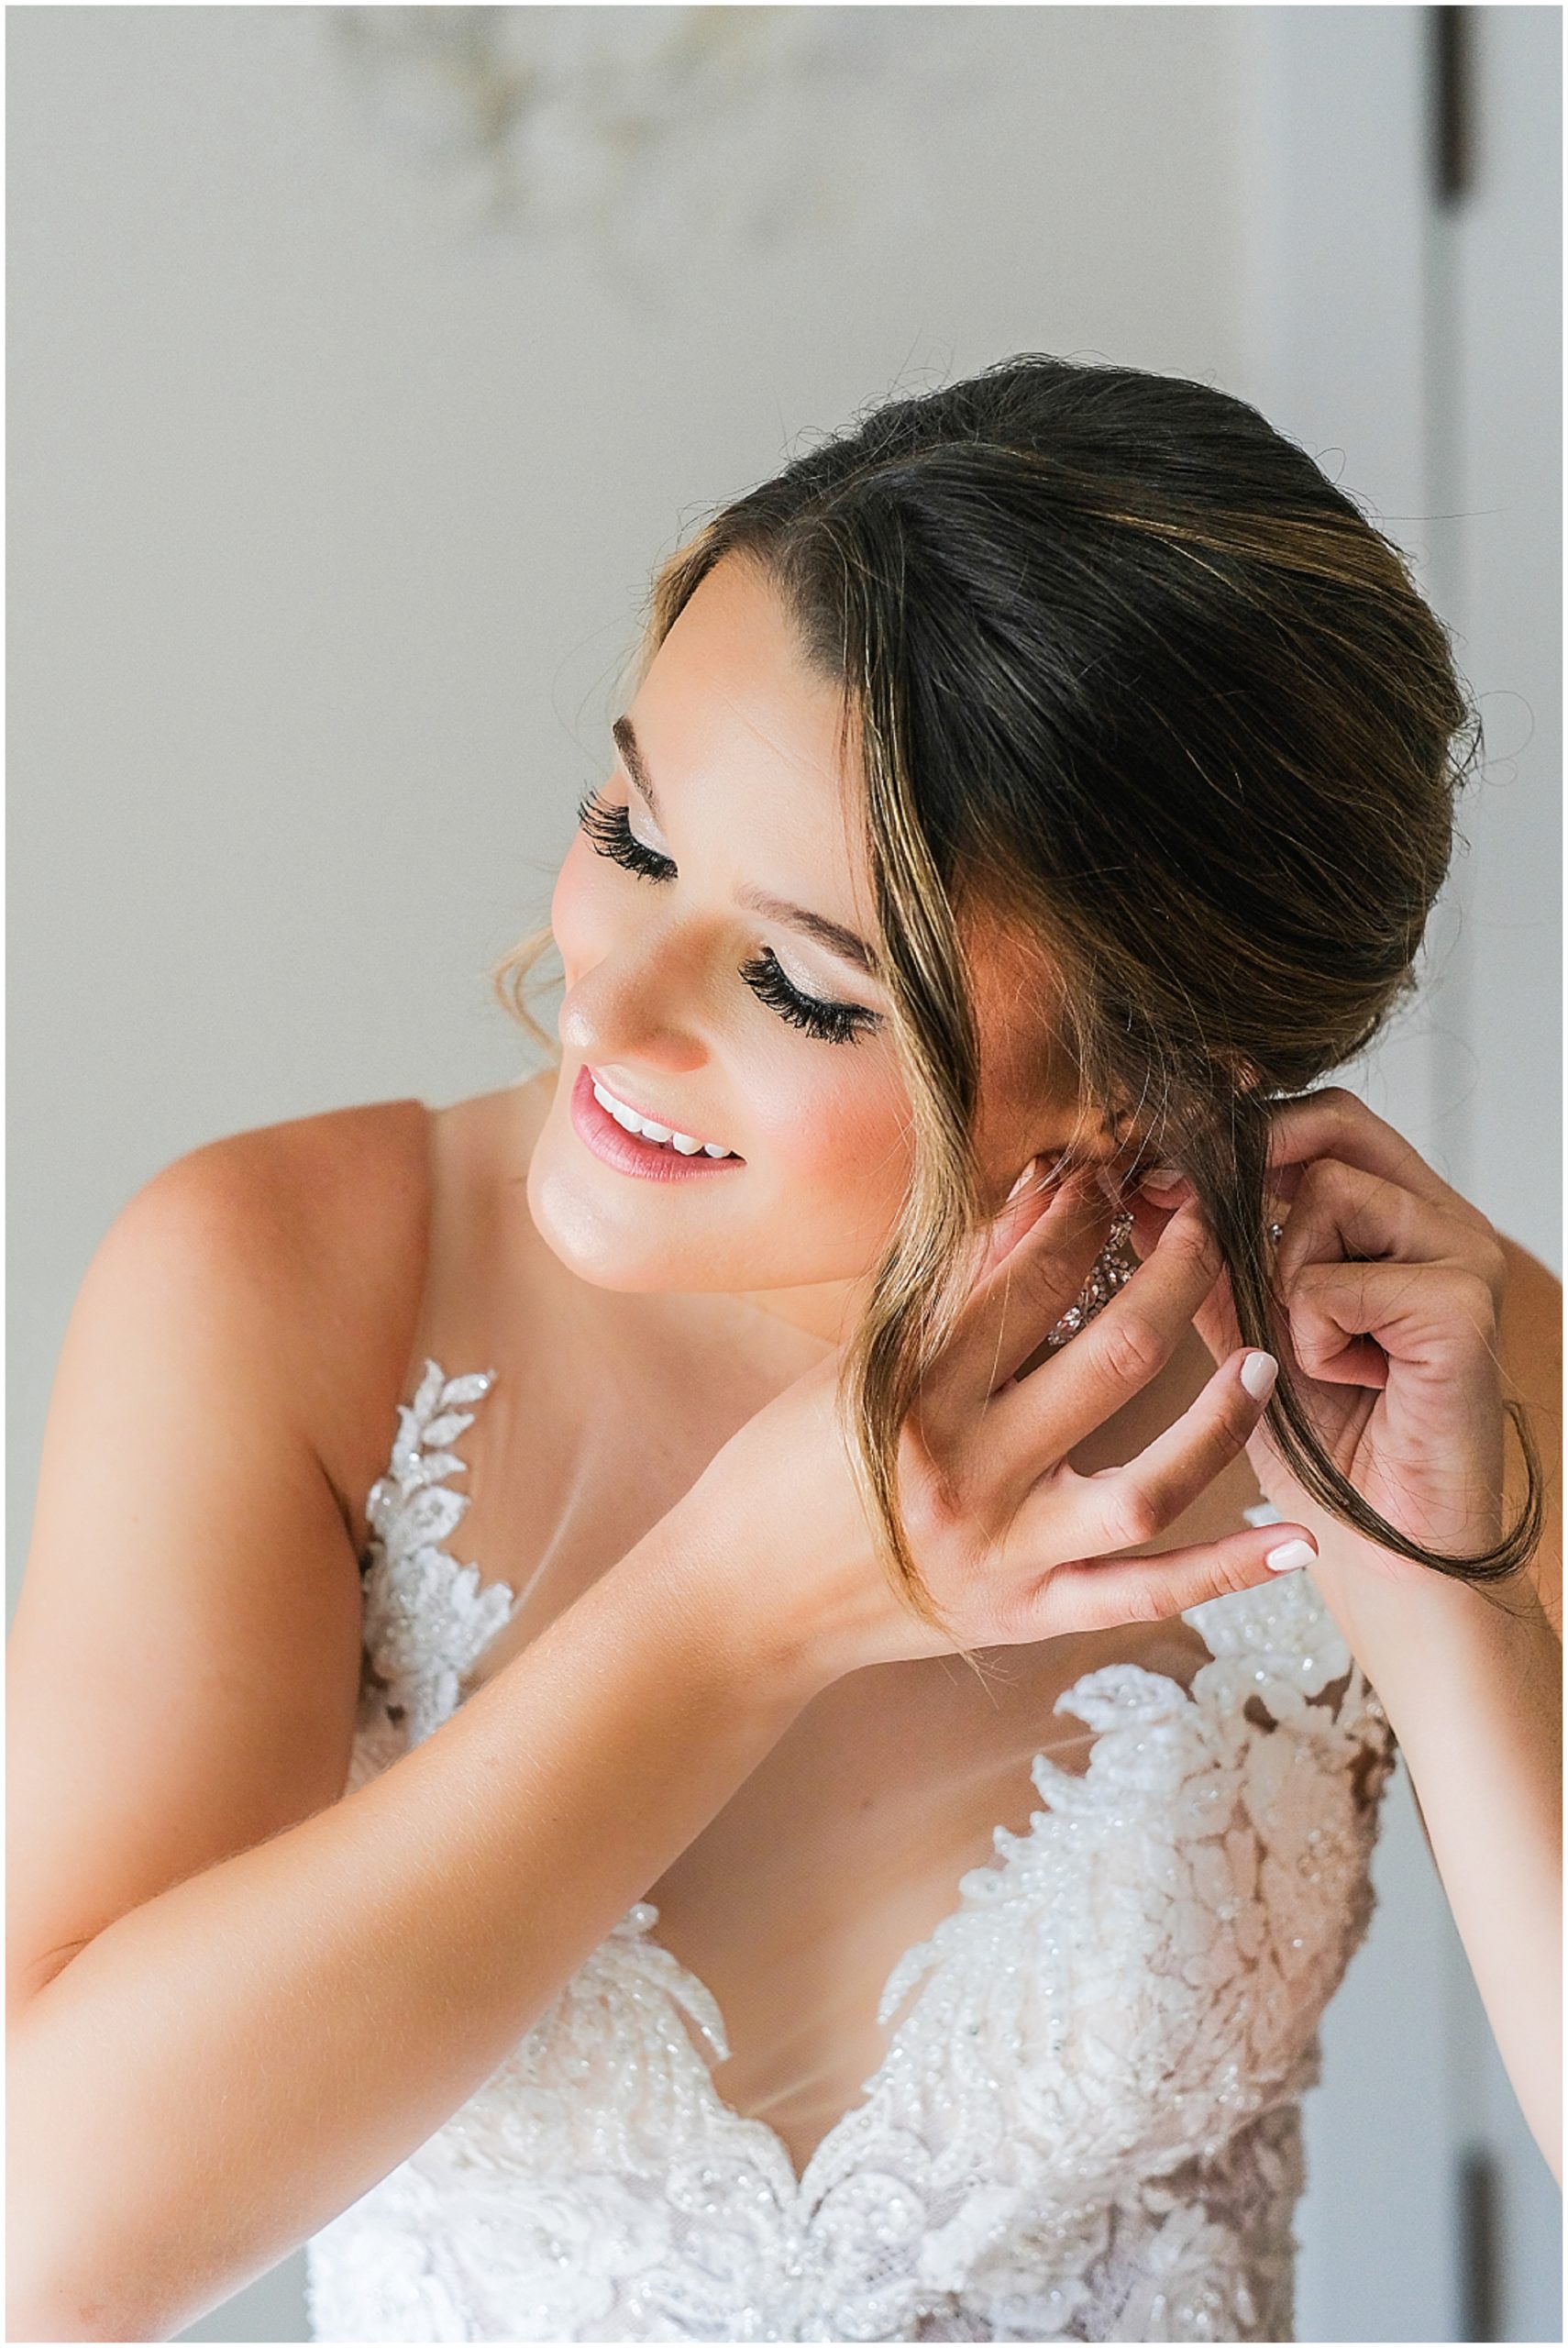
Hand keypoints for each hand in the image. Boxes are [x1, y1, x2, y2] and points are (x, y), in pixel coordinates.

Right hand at [682, 1164, 1321, 1683]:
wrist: (739, 1605)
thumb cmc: (783, 1470)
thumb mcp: (854, 1368)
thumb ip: (952, 1294)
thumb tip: (1037, 1198)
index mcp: (910, 1398)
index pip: (1028, 1284)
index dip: (1088, 1216)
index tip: (1121, 1171)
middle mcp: (963, 1477)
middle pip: (1109, 1362)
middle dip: (1175, 1277)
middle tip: (1215, 1221)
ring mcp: (1003, 1557)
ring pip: (1145, 1489)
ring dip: (1220, 1421)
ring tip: (1262, 1358)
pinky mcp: (1027, 1616)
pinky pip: (1144, 1597)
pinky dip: (1226, 1571)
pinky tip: (1301, 1542)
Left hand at [1132, 1085, 1514, 1603]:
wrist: (1386, 1549)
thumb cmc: (1325, 1444)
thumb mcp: (1249, 1330)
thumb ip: (1205, 1259)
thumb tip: (1141, 1188)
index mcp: (1397, 1214)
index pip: (1321, 1118)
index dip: (1237, 1129)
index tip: (1157, 1173)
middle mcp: (1441, 1220)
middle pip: (1330, 1126)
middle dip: (1251, 1169)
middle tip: (1197, 1221)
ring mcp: (1463, 1258)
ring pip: (1326, 1196)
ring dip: (1284, 1280)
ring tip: (1316, 1350)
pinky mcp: (1464, 1309)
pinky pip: (1337, 1282)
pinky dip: (1314, 1337)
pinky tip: (1350, 1381)